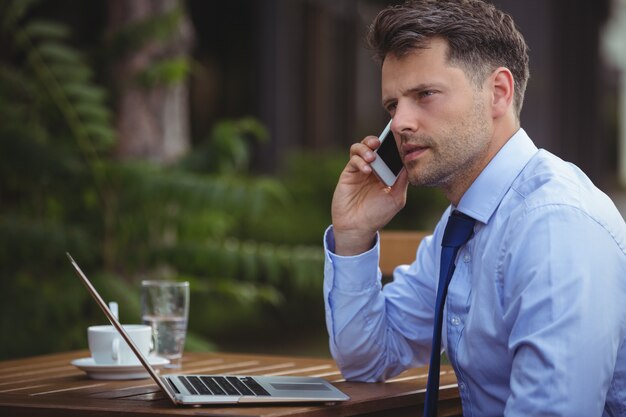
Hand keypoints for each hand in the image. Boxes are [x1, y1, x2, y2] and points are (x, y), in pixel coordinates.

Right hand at [331, 136, 408, 255]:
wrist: (358, 227)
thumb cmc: (378, 214)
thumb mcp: (396, 197)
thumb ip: (402, 180)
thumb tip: (409, 161)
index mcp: (386, 172)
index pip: (390, 153)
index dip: (393, 144)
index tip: (398, 138)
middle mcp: (373, 168)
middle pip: (374, 145)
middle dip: (378, 140)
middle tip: (381, 142)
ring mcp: (360, 170)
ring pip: (361, 147)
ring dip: (366, 147)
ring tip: (372, 157)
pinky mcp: (348, 173)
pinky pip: (353, 159)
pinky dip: (359, 161)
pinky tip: (366, 170)